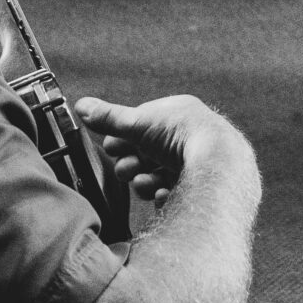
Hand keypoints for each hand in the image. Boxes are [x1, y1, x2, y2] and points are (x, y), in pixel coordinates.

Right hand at [73, 92, 244, 202]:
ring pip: (164, 175)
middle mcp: (194, 136)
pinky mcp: (208, 188)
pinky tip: (164, 195)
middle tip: (126, 170)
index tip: (110, 149)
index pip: (145, 126)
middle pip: (152, 154)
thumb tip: (83, 106)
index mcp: (180, 114)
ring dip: (147, 181)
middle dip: (133, 164)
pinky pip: (180, 194)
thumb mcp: (137, 123)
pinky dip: (167, 196)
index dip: (124, 139)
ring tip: (143, 185)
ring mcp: (202, 163)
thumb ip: (109, 118)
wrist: (220, 167)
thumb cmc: (183, 136)